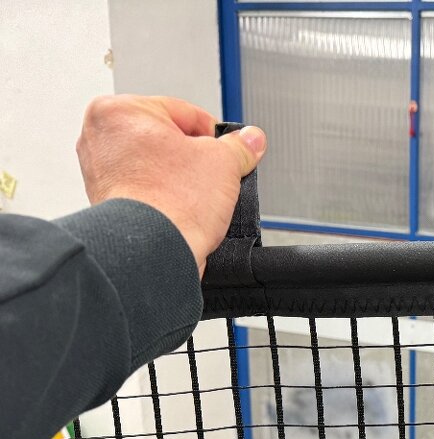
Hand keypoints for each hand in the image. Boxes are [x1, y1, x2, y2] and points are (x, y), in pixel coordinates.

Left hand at [75, 95, 265, 276]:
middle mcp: (100, 134)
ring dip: (178, 176)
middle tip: (212, 174)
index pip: (184, 112)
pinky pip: (144, 187)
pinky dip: (162, 195)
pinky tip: (179, 207)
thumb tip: (251, 140)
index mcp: (120, 109)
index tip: (228, 150)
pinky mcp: (105, 198)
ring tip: (195, 194)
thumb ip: (240, 146)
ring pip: (154, 163)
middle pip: (166, 137)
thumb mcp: (224, 163)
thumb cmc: (171, 203)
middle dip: (193, 156)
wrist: (154, 250)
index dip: (215, 135)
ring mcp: (98, 168)